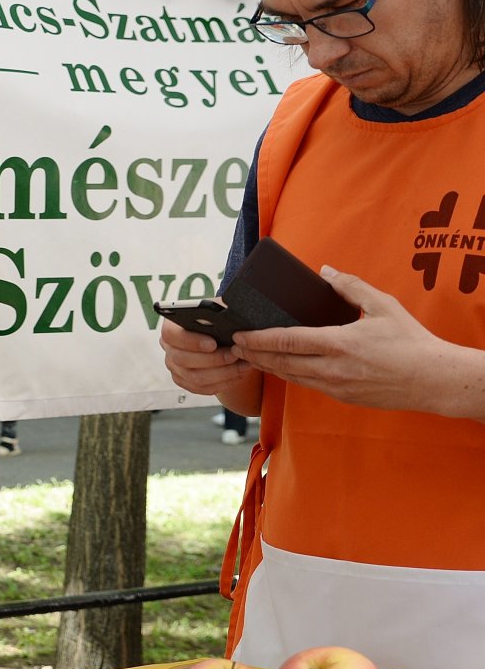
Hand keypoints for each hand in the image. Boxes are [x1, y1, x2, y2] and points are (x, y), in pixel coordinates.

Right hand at [159, 318, 255, 395]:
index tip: (213, 343)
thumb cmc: (219, 319)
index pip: (170, 335)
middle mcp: (169, 348)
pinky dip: (222, 383)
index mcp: (171, 327)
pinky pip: (202, 388)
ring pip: (194, 377)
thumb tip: (228, 316)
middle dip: (213, 359)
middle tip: (235, 355)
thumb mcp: (219, 310)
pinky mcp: (185, 381)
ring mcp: (175, 367)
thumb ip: (219, 310)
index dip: (191, 341)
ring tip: (242, 365)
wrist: (220, 333)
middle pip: (182, 359)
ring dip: (222, 373)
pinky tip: (237, 374)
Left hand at [230, 266, 479, 414]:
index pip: (287, 341)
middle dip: (254, 354)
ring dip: (267, 367)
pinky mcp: (342, 397)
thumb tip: (326, 272)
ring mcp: (336, 386)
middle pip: (280, 362)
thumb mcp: (383, 306)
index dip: (259, 339)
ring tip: (249, 357)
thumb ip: (351, 287)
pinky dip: (289, 375)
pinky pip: (307, 385)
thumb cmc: (411, 341)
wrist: (434, 380)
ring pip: (291, 377)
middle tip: (235, 346)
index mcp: (338, 344)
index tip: (241, 334)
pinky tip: (282, 368)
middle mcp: (332, 368)